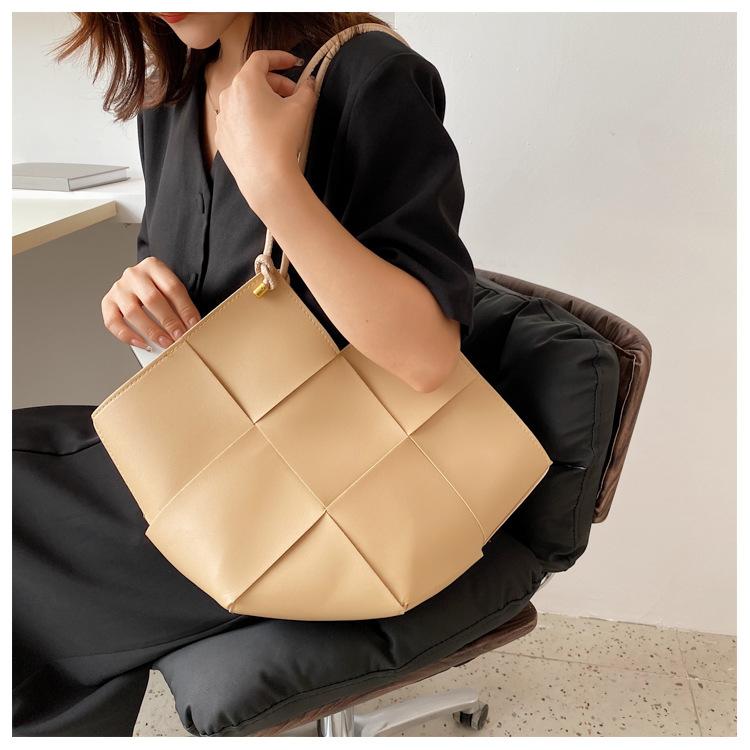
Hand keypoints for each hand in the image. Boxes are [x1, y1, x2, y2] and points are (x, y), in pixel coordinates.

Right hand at [101, 257, 200, 349]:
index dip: (184, 308)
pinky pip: (113, 322)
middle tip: (180, 336)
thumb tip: (189, 328)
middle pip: (152, 299)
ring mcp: (118, 288)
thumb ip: (179, 305)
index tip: (193, 324)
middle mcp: (133, 274)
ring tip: (166, 343)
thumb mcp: (171, 290)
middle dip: (168, 320)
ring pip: (132, 312)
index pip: (172, 287)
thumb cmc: (159, 289)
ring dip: (151, 331)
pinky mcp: (108, 302)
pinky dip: (128, 336)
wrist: (139, 284)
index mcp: (153, 266)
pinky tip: (143, 344)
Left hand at [214, 49, 317, 208]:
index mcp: (246, 82)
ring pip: (244, 101)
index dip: (279, 58)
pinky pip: (238, 121)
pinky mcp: (222, 137)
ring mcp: (223, 118)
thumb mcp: (301, 109)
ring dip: (262, 102)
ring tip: (280, 116)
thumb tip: (308, 83)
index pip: (262, 58)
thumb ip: (307, 89)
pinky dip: (251, 121)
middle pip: (253, 80)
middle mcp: (228, 95)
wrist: (266, 178)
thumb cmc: (281, 139)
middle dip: (275, 84)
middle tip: (293, 96)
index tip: (293, 63)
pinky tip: (266, 134)